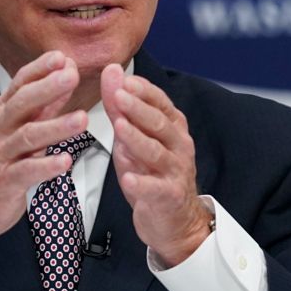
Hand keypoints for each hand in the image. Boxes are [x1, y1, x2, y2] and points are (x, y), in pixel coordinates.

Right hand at [0, 51, 88, 278]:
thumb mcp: (19, 131)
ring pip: (27, 137)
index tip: (63, 57)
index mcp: (2, 115)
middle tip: (72, 76)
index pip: (19, 84)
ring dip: (55, 127)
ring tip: (82, 119)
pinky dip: (46, 167)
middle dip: (47, 88)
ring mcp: (0, 157)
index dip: (39, 69)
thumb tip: (64, 79)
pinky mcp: (5, 183)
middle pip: (22, 104)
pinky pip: (26, 172)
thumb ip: (42, 108)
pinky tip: (66, 162)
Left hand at [101, 65, 212, 266]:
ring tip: (120, 127)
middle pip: (159, 123)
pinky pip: (155, 188)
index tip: (124, 79)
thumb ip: (121, 107)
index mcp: (172, 127)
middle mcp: (178, 145)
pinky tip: (128, 179)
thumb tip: (111, 72)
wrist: (175, 219)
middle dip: (138, 108)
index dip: (143, 90)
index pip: (160, 102)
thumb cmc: (152, 172)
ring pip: (157, 152)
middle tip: (119, 95)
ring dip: (138, 139)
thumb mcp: (133, 138)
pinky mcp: (169, 196)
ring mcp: (176, 171)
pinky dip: (142, 183)